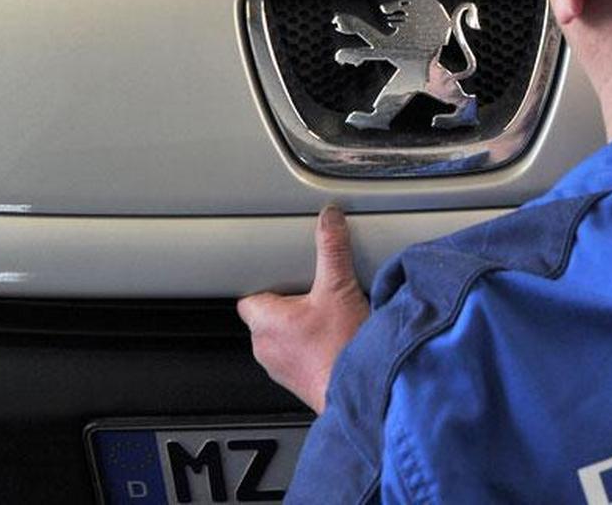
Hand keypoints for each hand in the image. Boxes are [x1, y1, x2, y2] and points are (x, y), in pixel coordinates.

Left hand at [237, 206, 370, 412]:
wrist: (363, 391)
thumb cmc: (343, 351)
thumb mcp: (339, 288)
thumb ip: (332, 248)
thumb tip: (329, 220)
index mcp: (263, 321)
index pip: (249, 295)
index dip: (268, 284)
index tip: (286, 278)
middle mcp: (264, 347)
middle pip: (268, 315)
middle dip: (289, 305)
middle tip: (315, 296)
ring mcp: (279, 368)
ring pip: (282, 338)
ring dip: (300, 328)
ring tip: (327, 320)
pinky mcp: (298, 382)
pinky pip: (296, 357)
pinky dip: (310, 348)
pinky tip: (333, 341)